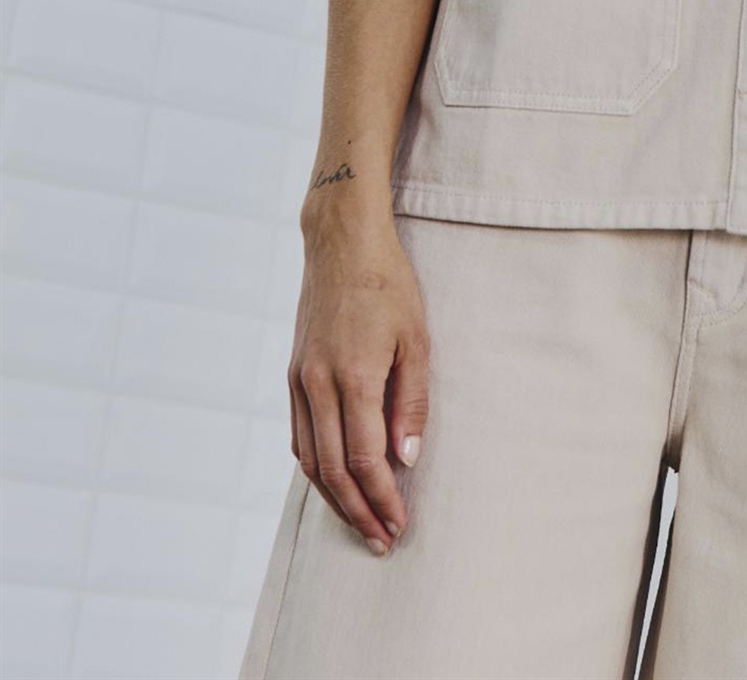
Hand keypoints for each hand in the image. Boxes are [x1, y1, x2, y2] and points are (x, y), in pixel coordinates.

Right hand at [287, 218, 429, 554]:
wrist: (341, 243)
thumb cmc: (388, 285)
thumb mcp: (416, 338)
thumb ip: (411, 400)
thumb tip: (408, 457)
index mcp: (354, 378)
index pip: (367, 460)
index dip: (383, 499)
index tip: (400, 524)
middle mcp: (318, 386)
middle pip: (334, 470)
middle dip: (358, 512)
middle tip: (381, 541)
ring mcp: (299, 381)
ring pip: (310, 459)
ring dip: (334, 498)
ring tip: (359, 522)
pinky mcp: (292, 375)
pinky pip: (299, 435)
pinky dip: (315, 467)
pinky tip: (333, 479)